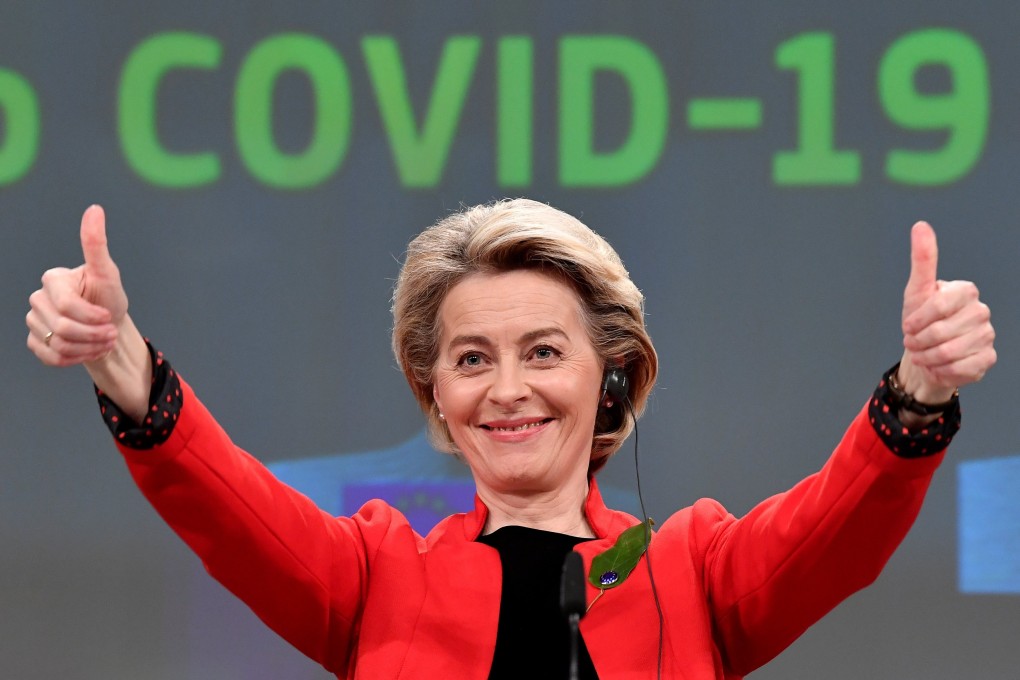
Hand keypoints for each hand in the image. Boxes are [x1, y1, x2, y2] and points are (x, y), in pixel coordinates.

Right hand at [26, 205, 150, 421]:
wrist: (109, 327)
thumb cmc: (108, 298)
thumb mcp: (108, 273)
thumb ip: (96, 244)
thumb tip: (95, 210)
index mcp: (53, 279)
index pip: (68, 306)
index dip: (93, 317)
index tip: (109, 316)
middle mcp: (38, 299)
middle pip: (63, 329)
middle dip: (95, 335)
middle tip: (111, 333)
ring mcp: (34, 321)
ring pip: (58, 345)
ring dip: (89, 349)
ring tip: (104, 341)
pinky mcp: (36, 341)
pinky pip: (50, 357)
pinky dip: (76, 359)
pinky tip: (90, 351)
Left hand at [899, 221, 995, 403]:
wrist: (925, 353)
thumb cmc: (920, 320)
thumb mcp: (916, 290)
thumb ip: (922, 259)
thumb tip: (921, 225)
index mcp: (965, 291)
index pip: (939, 305)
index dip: (917, 320)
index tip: (908, 325)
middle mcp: (981, 311)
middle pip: (941, 332)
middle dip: (918, 341)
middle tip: (913, 342)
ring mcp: (987, 335)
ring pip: (949, 352)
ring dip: (927, 357)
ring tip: (922, 353)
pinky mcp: (987, 358)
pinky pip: (961, 369)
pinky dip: (941, 370)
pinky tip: (938, 365)